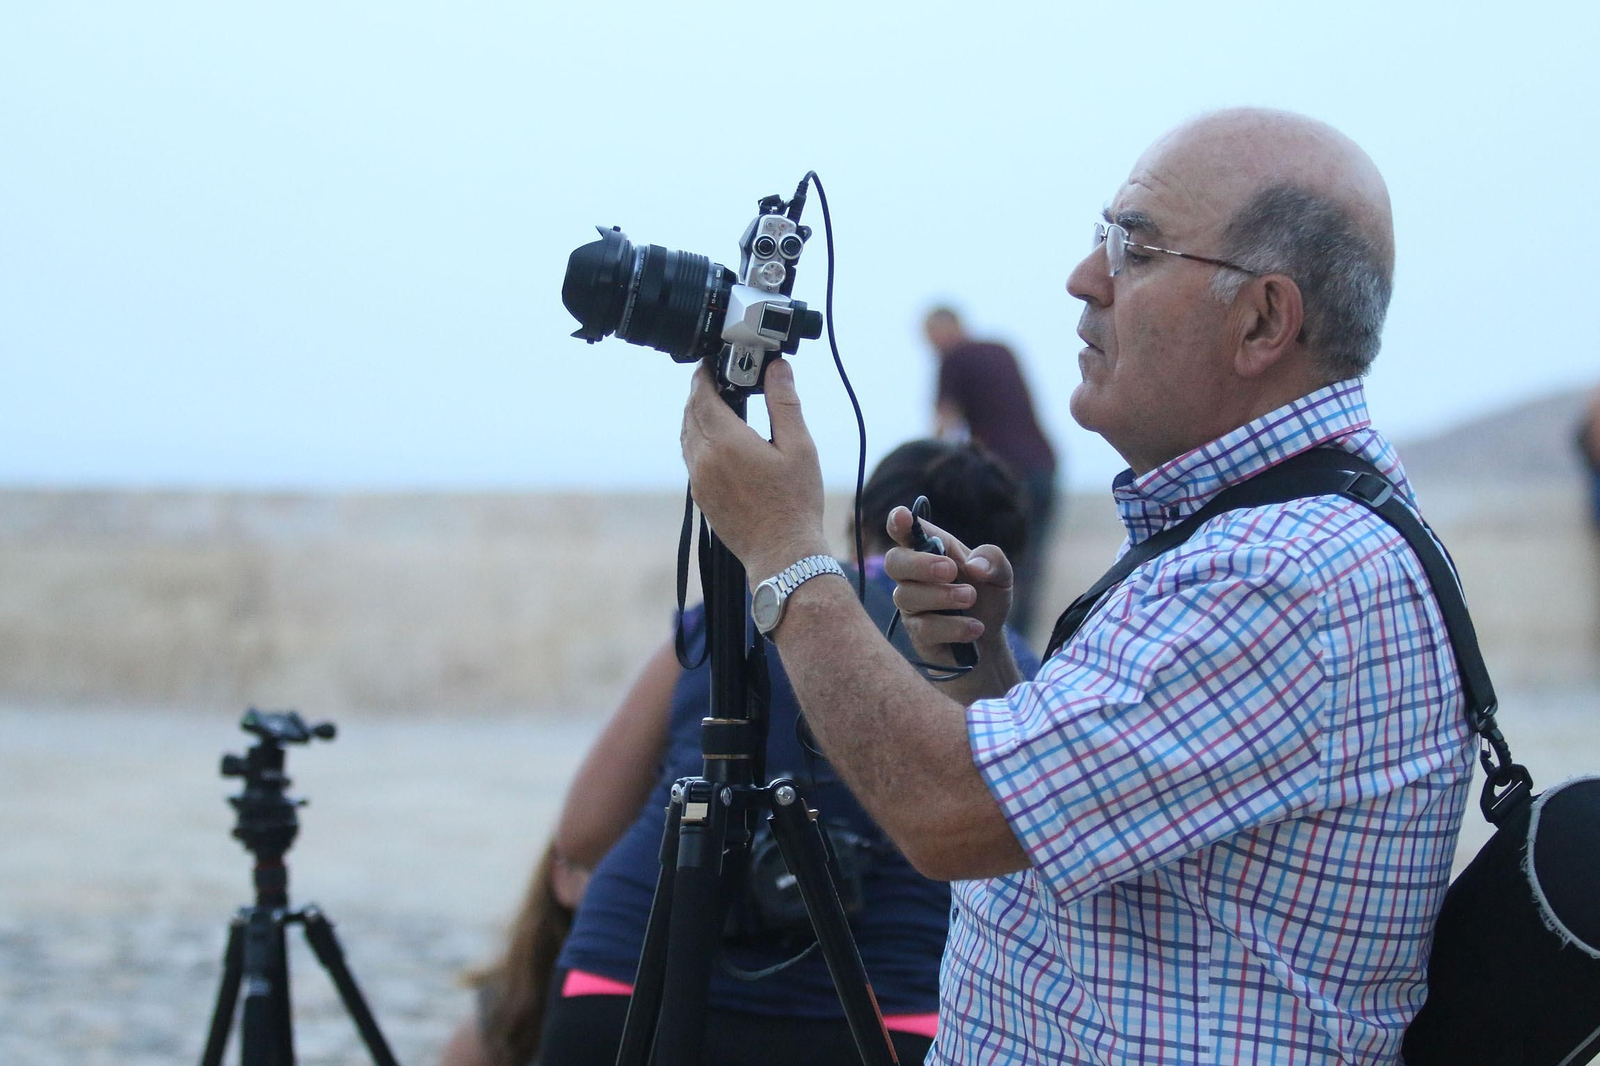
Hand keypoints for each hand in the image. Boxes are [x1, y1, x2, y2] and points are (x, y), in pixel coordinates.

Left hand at [680, 358, 829, 582]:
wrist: (782, 553)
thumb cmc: (795, 504)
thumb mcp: (800, 447)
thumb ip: (784, 403)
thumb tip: (778, 369)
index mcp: (727, 442)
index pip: (702, 396)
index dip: (704, 375)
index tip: (711, 364)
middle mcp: (705, 459)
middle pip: (691, 413)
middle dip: (701, 393)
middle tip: (718, 381)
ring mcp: (699, 480)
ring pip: (687, 436)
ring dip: (697, 416)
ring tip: (719, 407)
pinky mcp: (700, 496)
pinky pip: (691, 457)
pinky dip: (699, 440)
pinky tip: (719, 441)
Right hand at [883, 508, 1013, 666]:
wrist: (991, 638)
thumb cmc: (987, 596)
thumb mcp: (1001, 574)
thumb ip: (992, 559)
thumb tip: (975, 566)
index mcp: (930, 550)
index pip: (904, 531)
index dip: (898, 521)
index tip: (903, 516)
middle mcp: (913, 576)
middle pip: (894, 561)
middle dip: (920, 564)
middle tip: (951, 570)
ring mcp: (912, 606)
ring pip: (907, 596)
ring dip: (942, 596)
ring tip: (971, 598)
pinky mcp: (917, 634)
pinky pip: (924, 628)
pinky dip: (954, 627)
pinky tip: (976, 628)